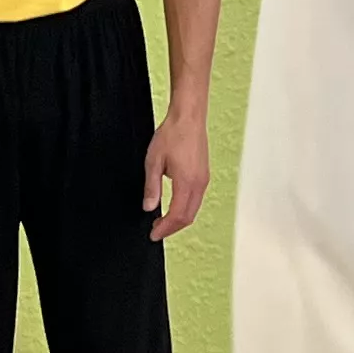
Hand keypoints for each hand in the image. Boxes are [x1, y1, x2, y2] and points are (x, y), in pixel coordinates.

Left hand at [145, 107, 211, 238]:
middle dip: (172, 228)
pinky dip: (185, 209)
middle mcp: (199, 184)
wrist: (188, 118)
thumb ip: (151, 187)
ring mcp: (204, 180)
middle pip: (188, 217)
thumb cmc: (172, 135)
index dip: (165, 229)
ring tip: (163, 220)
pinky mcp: (204, 176)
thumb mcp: (153, 162)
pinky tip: (174, 206)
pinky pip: (196, 200)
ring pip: (193, 210)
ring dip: (179, 219)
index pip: (177, 216)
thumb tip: (149, 207)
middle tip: (156, 230)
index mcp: (187, 182)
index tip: (153, 234)